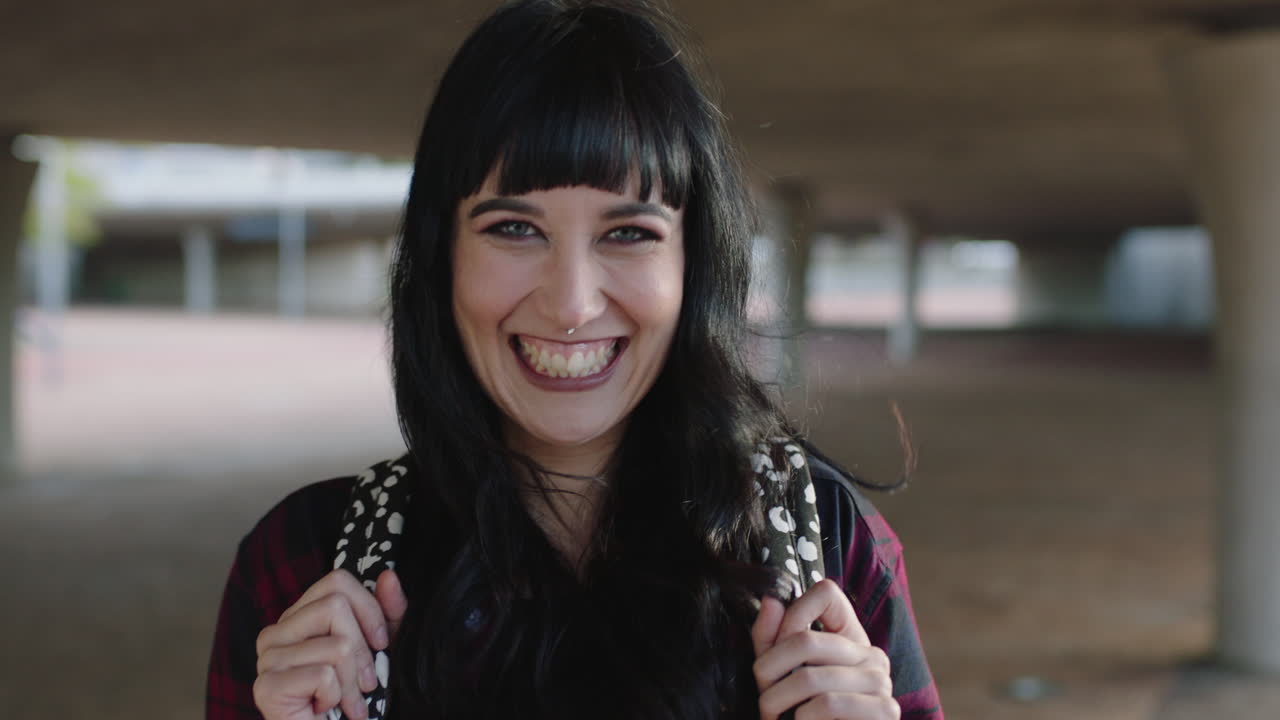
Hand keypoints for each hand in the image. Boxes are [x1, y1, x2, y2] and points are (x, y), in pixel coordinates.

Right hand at [253, 569, 408, 719]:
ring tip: (348, 702)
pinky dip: (336, 697)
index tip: (381, 643)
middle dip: (363, 650)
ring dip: (352, 682)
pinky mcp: (267, 687)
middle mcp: (275, 632)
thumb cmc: (353, 696)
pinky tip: (324, 709)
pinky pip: (323, 675)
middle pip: (335, 606)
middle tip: (366, 682)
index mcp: (298, 617)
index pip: (336, 581)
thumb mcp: (380, 648)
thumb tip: (388, 576)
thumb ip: (388, 612)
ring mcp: (267, 658)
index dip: (369, 609)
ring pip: (336, 645)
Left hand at [751, 579, 898, 719]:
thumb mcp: (781, 671)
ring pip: (811, 678)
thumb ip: (771, 637)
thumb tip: (770, 599)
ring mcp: (881, 681)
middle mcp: (871, 654)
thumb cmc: (803, 714)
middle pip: (806, 641)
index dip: (793, 613)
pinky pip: (829, 704)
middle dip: (769, 671)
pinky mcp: (885, 710)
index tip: (774, 645)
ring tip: (772, 715)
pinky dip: (802, 718)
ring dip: (778, 701)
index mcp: (850, 636)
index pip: (826, 592)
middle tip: (762, 694)